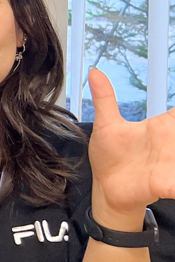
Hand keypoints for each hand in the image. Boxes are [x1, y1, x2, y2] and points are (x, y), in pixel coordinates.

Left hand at [87, 68, 174, 229]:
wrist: (107, 189)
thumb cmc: (111, 157)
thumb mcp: (106, 125)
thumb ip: (105, 98)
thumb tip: (95, 71)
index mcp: (161, 127)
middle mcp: (171, 143)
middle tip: (173, 136)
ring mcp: (171, 164)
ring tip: (172, 158)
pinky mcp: (166, 183)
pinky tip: (173, 183)